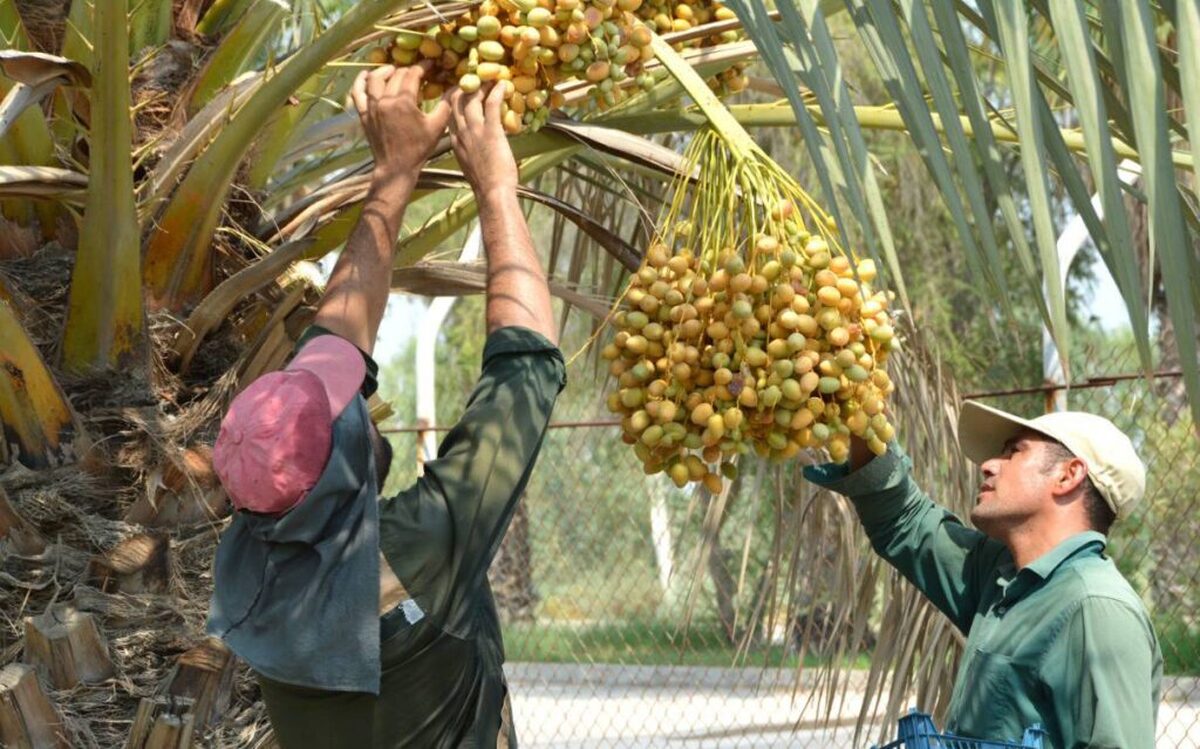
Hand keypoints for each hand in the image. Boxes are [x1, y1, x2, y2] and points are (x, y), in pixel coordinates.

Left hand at [351, 61, 450, 187]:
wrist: (396, 167)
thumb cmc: (418, 148)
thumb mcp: (437, 127)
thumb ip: (446, 105)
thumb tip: (453, 88)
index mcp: (404, 102)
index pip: (413, 74)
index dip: (423, 67)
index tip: (430, 64)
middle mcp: (385, 100)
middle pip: (396, 74)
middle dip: (408, 70)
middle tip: (417, 72)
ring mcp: (372, 106)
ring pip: (375, 78)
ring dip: (385, 71)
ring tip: (394, 71)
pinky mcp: (363, 114)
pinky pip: (358, 92)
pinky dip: (360, 81)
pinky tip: (366, 75)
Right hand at [448, 83, 518, 201]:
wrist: (492, 192)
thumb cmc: (486, 184)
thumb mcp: (470, 165)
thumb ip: (469, 152)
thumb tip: (477, 147)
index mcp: (454, 142)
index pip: (450, 115)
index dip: (455, 101)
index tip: (463, 92)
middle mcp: (461, 133)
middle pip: (456, 102)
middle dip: (465, 87)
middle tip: (476, 80)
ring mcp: (475, 131)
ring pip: (472, 99)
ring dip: (481, 87)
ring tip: (490, 80)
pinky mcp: (490, 131)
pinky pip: (491, 104)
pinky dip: (497, 92)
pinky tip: (503, 85)